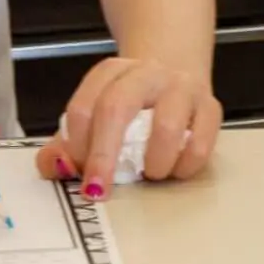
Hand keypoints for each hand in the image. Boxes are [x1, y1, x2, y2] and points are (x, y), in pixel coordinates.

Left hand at [36, 57, 220, 195]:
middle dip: (104, 155)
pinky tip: (176, 169)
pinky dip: (185, 165)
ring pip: (166, 123)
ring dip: (153, 160)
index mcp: (111, 73)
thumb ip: (67, 144)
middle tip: (100, 190)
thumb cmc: (132, 105)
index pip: (84, 106)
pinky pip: (201, 141)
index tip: (78, 173)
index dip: (76, 145)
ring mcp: (181, 87)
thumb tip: (52, 165)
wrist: (176, 74)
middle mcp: (146, 73)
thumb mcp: (94, 116)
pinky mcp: (211, 107)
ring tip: (150, 173)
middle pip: (117, 107)